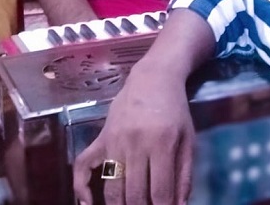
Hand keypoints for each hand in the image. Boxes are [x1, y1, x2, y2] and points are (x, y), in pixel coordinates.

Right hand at [73, 65, 194, 204]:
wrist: (153, 78)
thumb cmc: (175, 110)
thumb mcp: (189, 140)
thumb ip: (184, 175)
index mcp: (162, 143)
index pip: (160, 191)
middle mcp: (135, 144)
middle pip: (134, 194)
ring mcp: (114, 141)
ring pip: (112, 186)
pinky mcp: (100, 138)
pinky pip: (82, 165)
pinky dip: (81, 187)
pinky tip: (87, 203)